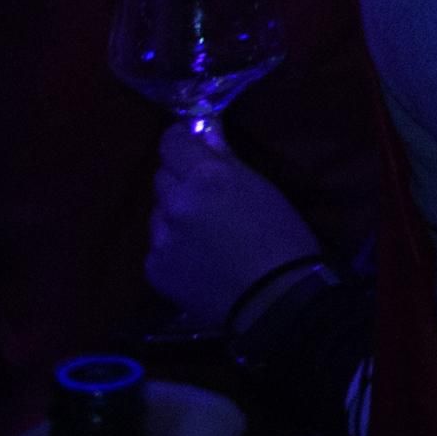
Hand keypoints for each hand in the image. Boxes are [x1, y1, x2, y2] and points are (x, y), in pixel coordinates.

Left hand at [146, 121, 322, 332]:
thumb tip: (206, 136)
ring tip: (204, 234)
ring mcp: (160, 237)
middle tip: (206, 195)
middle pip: (162, 176)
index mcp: (206, 176)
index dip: (182, 141)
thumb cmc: (282, 236)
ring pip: (158, 213)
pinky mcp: (154, 268)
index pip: (172, 141)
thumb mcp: (263, 188)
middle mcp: (175, 202)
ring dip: (175, 215)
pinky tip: (198, 261)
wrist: (274, 299)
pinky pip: (158, 246)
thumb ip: (227, 161)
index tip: (194, 146)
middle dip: (180, 180)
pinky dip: (173, 247)